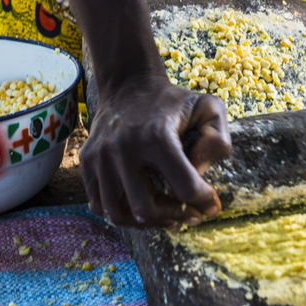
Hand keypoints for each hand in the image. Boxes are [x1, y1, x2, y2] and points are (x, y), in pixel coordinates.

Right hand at [80, 76, 230, 228]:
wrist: (129, 83)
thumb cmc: (173, 101)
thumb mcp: (208, 108)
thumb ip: (218, 139)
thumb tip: (200, 172)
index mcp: (158, 136)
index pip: (185, 187)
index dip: (204, 202)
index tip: (212, 204)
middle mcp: (124, 148)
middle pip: (145, 210)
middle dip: (173, 217)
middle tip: (189, 213)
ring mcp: (100, 156)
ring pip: (118, 214)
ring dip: (146, 221)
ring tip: (166, 213)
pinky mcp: (87, 161)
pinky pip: (100, 205)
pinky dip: (121, 213)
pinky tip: (141, 204)